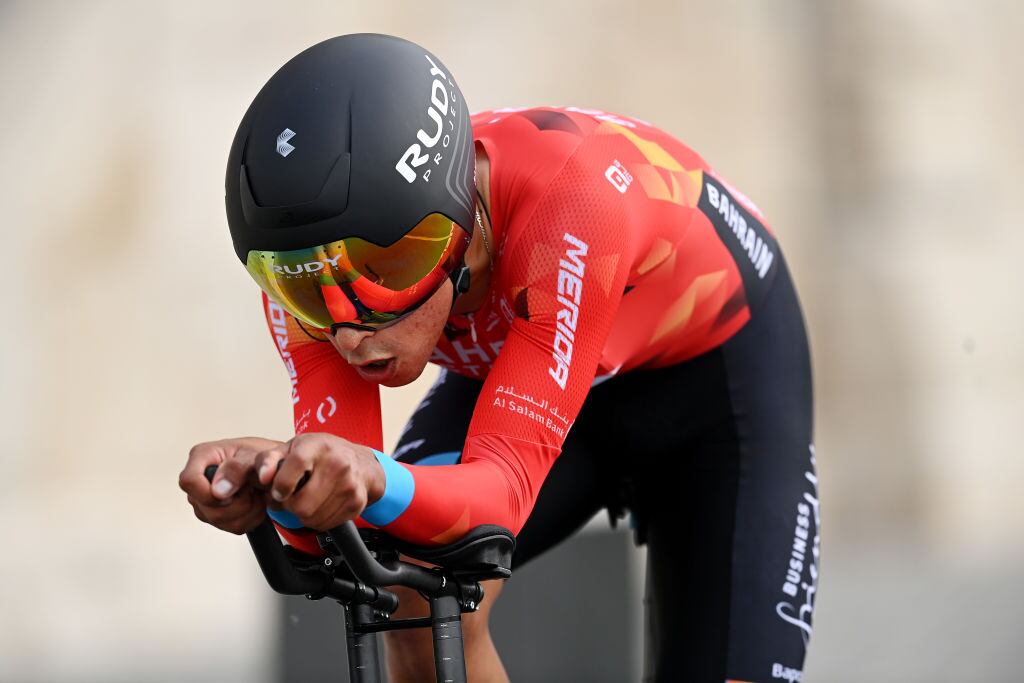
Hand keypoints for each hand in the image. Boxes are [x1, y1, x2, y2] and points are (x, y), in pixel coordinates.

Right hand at [179, 437, 284, 534]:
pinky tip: (255, 503)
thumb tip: (218, 491)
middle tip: (253, 488)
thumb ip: (237, 469)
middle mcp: (199, 479)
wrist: (273, 467)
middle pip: (206, 508)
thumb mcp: (254, 455)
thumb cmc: (260, 455)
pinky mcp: (215, 514)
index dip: (209, 493)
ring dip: (247, 511)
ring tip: (256, 494)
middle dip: (237, 503)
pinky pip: (232, 527)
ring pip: (219, 521)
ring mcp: (204, 499)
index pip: (189, 481)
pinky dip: (250, 518)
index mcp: (202, 456)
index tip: (231, 492)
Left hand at [254, 433, 385, 530]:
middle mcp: (338, 464)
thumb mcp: (293, 447)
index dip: (281, 484)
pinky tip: (320, 505)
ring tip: (307, 500)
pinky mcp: (356, 503)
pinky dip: (317, 520)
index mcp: (319, 446)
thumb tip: (263, 478)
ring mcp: (350, 485)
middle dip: (290, 506)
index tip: (278, 491)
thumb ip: (269, 459)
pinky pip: (325, 524)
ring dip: (303, 514)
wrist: (361, 463)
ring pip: (312, 518)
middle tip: (292, 497)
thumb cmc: (322, 454)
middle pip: (302, 504)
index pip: (296, 464)